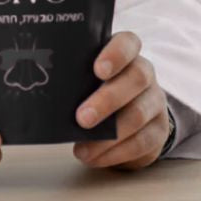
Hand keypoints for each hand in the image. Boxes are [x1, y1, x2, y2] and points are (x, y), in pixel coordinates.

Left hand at [71, 30, 170, 171]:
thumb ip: (75, 73)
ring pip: (138, 114)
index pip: (128, 43)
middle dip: (107, 100)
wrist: (131, 115)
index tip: (98, 69)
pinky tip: (94, 157)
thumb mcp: (88, 74)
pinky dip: (115, 153)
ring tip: (82, 148)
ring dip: (109, 135)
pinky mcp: (159, 131)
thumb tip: (42, 85)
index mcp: (127, 52)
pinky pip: (142, 143)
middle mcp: (145, 73)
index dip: (116, 54)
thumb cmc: (97, 87)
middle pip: (135, 79)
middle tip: (82, 118)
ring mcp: (154, 102)